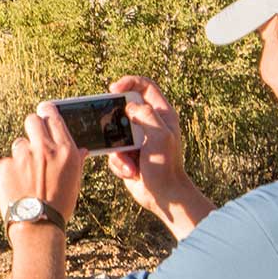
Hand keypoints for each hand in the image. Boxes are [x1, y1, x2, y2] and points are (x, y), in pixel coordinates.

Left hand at [0, 103, 85, 224]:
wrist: (37, 224)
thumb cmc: (59, 204)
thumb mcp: (74, 181)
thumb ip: (75, 160)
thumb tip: (82, 149)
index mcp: (65, 150)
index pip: (53, 116)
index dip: (47, 112)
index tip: (44, 111)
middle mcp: (45, 149)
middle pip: (32, 120)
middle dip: (33, 126)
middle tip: (33, 138)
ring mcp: (23, 156)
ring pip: (19, 143)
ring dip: (22, 154)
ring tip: (27, 174)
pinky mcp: (5, 165)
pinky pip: (7, 161)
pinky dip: (11, 170)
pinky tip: (17, 184)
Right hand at [105, 76, 211, 235]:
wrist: (164, 195)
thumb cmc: (166, 165)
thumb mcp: (160, 136)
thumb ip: (146, 115)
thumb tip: (129, 107)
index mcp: (162, 114)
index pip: (145, 87)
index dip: (129, 82)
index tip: (113, 89)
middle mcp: (149, 124)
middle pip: (124, 109)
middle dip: (114, 122)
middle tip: (111, 130)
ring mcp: (137, 139)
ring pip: (114, 133)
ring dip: (117, 151)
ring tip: (130, 164)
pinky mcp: (127, 154)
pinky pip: (113, 152)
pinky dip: (119, 163)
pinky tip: (131, 173)